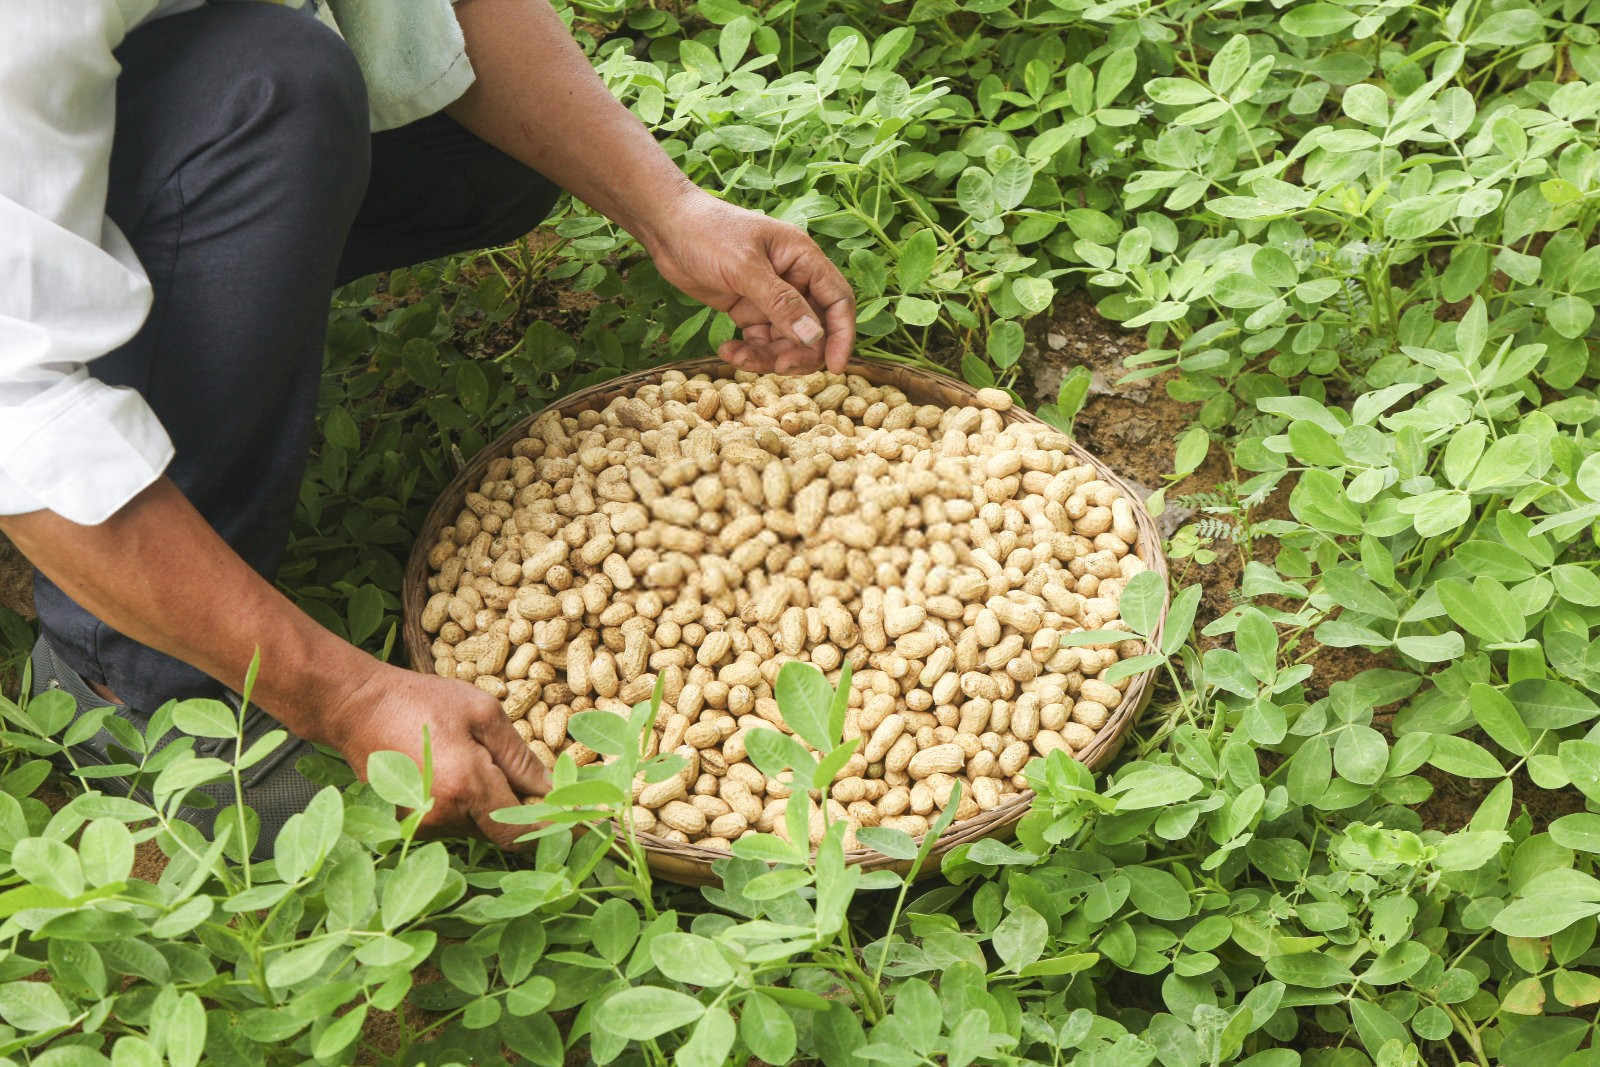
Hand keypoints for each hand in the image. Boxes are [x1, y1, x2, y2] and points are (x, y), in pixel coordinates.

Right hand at [324, 664, 549, 849]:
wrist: (356, 708)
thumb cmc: (422, 702)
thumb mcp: (483, 715)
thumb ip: (520, 758)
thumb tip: (553, 791)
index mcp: (468, 788)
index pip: (525, 831)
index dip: (559, 834)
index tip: (589, 833)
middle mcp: (445, 817)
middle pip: (505, 832)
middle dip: (530, 814)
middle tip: (555, 793)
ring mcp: (425, 825)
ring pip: (482, 827)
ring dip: (499, 807)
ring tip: (493, 766)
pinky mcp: (412, 824)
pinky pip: (459, 822)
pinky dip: (474, 804)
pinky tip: (467, 771)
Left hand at [643, 185, 856, 374]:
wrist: (666, 227)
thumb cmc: (708, 233)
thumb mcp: (745, 268)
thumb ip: (781, 303)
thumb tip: (815, 336)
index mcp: (803, 258)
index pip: (838, 300)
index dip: (842, 334)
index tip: (836, 366)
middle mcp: (793, 279)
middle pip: (813, 327)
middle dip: (799, 351)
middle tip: (779, 367)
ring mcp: (770, 297)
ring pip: (785, 340)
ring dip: (768, 356)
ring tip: (739, 358)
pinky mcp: (748, 309)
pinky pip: (760, 341)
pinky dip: (748, 351)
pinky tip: (727, 350)